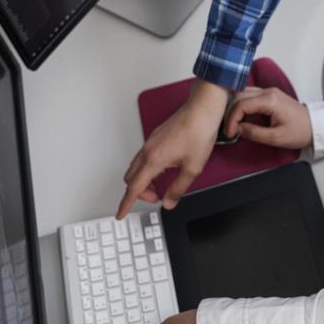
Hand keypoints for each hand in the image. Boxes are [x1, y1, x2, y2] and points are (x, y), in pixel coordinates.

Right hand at [118, 79, 228, 217]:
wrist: (201, 109)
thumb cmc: (198, 132)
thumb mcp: (193, 168)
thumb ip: (178, 188)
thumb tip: (168, 202)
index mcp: (154, 160)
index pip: (134, 187)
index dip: (126, 203)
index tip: (121, 213)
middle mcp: (148, 150)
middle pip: (131, 178)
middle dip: (138, 192)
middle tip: (155, 198)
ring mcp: (150, 143)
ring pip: (135, 167)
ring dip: (142, 180)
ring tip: (160, 186)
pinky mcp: (155, 138)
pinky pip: (142, 158)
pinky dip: (146, 169)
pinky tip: (162, 170)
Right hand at [223, 86, 312, 149]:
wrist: (315, 126)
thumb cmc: (298, 132)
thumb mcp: (276, 138)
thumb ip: (254, 133)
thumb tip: (237, 129)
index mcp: (270, 100)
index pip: (241, 104)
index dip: (231, 119)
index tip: (230, 134)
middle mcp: (268, 91)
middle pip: (239, 96)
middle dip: (230, 113)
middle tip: (228, 130)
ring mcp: (269, 91)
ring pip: (242, 93)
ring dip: (234, 107)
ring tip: (232, 124)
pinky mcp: (269, 95)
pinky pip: (249, 95)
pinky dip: (241, 105)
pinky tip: (239, 117)